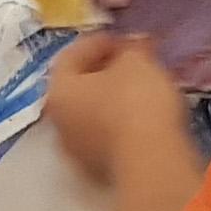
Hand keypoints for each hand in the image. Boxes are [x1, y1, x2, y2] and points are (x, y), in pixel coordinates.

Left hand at [40, 30, 185, 186]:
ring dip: (112, 99)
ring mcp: (78, 152)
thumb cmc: (136, 102)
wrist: (152, 162)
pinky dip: (121, 123)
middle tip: (132, 62)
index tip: (124, 39)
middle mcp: (59, 123)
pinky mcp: (100, 171)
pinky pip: (108, 136)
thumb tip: (133, 44)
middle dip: (105, 72)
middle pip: (79, 88)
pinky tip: (145, 117)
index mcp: (58, 91)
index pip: (71, 56)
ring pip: (93, 115)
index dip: (98, 42)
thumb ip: (132, 48)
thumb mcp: (137, 62)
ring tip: (142, 88)